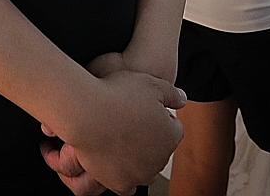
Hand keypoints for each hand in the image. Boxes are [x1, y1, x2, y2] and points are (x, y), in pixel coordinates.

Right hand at [41, 69, 183, 195]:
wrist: (87, 113)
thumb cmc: (117, 95)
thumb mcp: (151, 83)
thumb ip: (172, 94)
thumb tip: (183, 100)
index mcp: (171, 135)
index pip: (173, 127)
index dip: (158, 115)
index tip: (142, 109)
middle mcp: (160, 159)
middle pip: (159, 149)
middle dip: (149, 138)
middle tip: (127, 122)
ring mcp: (140, 173)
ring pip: (145, 169)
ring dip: (137, 159)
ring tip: (119, 141)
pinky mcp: (121, 184)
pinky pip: (127, 186)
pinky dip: (123, 175)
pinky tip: (114, 161)